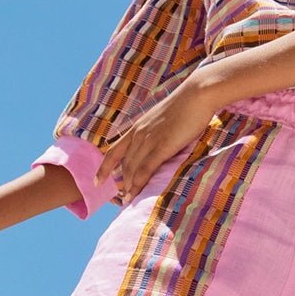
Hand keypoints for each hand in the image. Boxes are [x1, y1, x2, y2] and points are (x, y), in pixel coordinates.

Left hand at [96, 79, 217, 204]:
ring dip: (129, 186)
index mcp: (138, 127)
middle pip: (124, 164)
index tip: (97, 181)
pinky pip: (145, 168)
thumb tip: (162, 141)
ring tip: (128, 201)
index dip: (104, 168)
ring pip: (132, 168)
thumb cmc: (187, 105)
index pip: (114, 151)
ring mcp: (149, 139)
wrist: (197, 94)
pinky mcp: (162, 146)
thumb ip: (159, 131)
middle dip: (121, 182)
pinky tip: (136, 194)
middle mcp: (139, 134)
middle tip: (121, 198)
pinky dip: (138, 183)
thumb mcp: (165, 118)